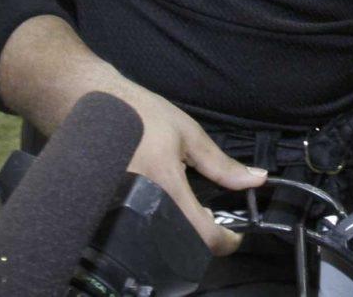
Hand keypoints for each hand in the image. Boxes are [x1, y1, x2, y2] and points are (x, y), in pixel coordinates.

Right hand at [3, 31, 265, 257]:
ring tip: (193, 216)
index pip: (203, 234)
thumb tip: (258, 180)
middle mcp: (140, 207)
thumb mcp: (188, 134)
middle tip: (214, 221)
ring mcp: (120, 213)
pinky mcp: (108, 213)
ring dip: (182, 237)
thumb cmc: (144, 114)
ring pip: (159, 244)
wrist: (94, 105)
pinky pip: (138, 234)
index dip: (226, 242)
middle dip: (203, 239)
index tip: (236, 236)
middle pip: (180, 246)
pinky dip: (159, 231)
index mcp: (165, 186)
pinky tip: (167, 214)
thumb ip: (222, 164)